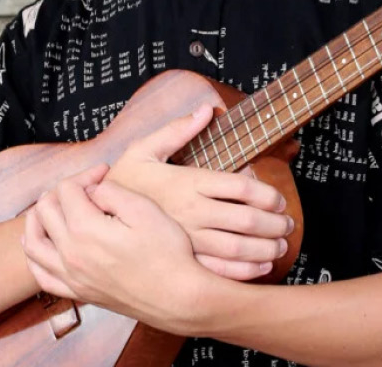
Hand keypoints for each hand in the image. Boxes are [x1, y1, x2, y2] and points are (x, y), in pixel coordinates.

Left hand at [22, 167, 214, 331]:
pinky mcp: (78, 292)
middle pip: (46, 210)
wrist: (178, 298)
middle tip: (85, 187)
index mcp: (85, 229)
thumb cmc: (168, 253)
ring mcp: (71, 276)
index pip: (68, 189)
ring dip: (37, 219)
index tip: (104, 173)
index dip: (85, 174)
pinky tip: (43, 244)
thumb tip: (92, 190)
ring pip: (33, 243)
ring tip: (52, 207)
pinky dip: (34, 257)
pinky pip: (41, 276)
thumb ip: (111, 191)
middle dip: (63, 190)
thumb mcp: (144, 209)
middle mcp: (71, 254)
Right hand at [105, 104, 292, 280]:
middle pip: (247, 219)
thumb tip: (206, 109)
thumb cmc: (122, 183)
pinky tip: (260, 267)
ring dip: (267, 248)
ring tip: (279, 244)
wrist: (93, 221)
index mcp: (187, 182)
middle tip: (288, 223)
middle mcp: (191, 211)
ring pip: (239, 248)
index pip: (241, 187)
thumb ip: (176, 129)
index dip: (267, 194)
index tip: (278, 199)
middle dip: (275, 223)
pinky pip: (219, 270)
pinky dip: (246, 272)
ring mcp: (187, 239)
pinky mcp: (180, 260)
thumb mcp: (143, 149)